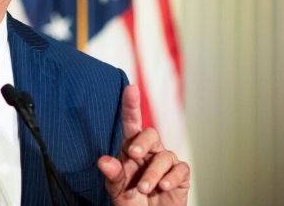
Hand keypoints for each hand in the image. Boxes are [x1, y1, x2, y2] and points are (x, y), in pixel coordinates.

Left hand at [97, 85, 189, 204]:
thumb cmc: (132, 201)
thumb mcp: (117, 191)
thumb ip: (113, 176)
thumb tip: (103, 161)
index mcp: (131, 150)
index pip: (131, 123)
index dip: (131, 105)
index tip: (130, 89)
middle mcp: (149, 152)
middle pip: (150, 134)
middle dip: (143, 142)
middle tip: (134, 154)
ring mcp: (166, 163)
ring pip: (164, 156)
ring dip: (153, 173)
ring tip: (144, 189)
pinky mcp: (180, 176)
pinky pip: (180, 169)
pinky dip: (171, 178)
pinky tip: (163, 187)